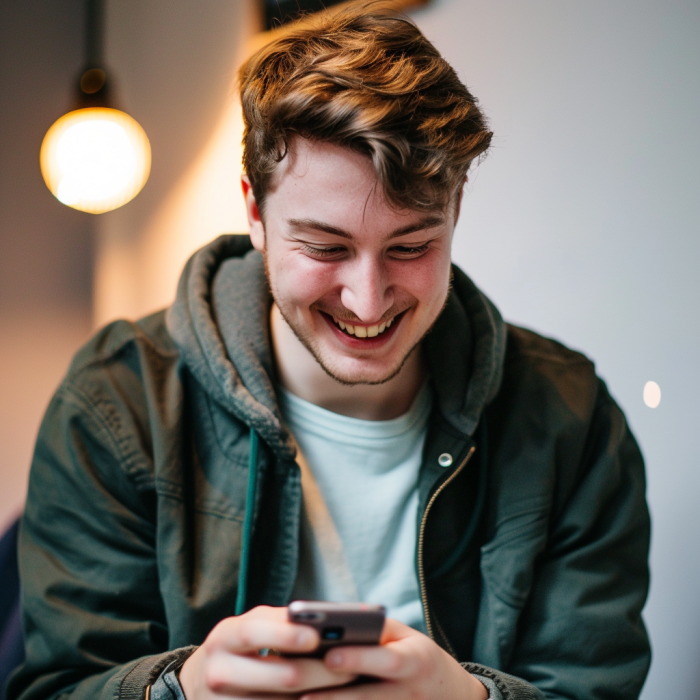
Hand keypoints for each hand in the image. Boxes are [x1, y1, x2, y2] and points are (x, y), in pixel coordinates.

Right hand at [179, 606, 356, 698]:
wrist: (197, 687)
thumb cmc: (238, 648)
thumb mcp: (249, 627)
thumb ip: (281, 622)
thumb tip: (325, 623)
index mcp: (225, 637)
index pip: (256, 632)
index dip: (288, 635)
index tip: (318, 636)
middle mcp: (221, 673)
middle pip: (284, 677)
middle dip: (324, 672)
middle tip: (354, 667)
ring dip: (323, 697)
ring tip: (351, 687)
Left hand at [303, 618, 487, 699]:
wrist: (453, 696)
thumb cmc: (418, 657)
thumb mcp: (406, 638)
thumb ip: (375, 631)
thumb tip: (332, 624)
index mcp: (417, 660)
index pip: (387, 660)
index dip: (359, 659)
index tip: (329, 656)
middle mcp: (411, 692)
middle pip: (371, 697)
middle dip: (336, 695)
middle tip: (302, 691)